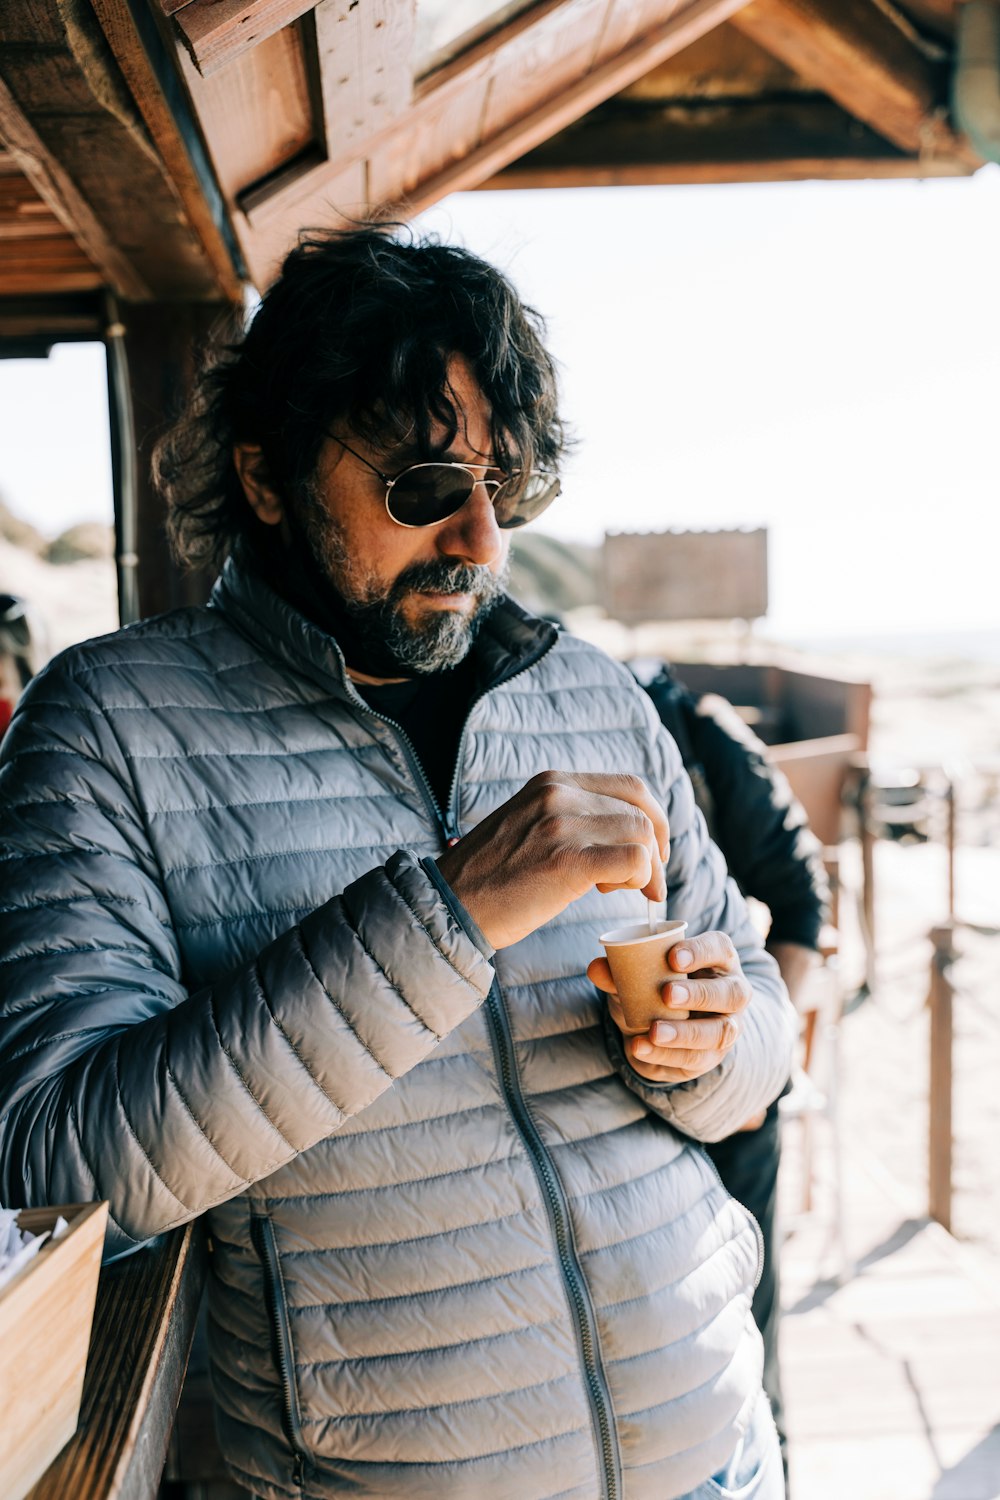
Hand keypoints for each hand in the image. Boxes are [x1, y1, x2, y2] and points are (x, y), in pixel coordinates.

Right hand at [438, 770, 668, 950]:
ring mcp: (561, 825)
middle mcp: (558, 794)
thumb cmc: (491, 877)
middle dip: (657, 846)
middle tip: (652, 881)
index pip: (629, 786)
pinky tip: (614, 893)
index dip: (653, 818)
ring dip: (646, 870)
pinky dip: (639, 880)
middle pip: (640, 809)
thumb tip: (619, 832)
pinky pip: (633, 861)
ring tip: (621, 891)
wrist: (451, 904)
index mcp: (552, 782)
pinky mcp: (566, 861)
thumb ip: (568, 818)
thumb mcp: (528, 825)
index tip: (653, 850)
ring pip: (640, 834)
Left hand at [588, 930, 750, 1083]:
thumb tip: (597, 968)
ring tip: (654, 1031)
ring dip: (685, 1033)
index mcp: (718, 960)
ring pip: (719, 1032)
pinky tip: (641, 1047)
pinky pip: (695, 1058)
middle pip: (732, 993)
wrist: (658, 1030)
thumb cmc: (656, 989)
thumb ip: (619, 972)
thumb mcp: (639, 977)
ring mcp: (727, 1026)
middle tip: (667, 994)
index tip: (673, 956)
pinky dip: (666, 1055)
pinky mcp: (712, 1056)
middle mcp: (731, 992)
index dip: (701, 951)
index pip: (720, 948)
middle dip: (700, 994)